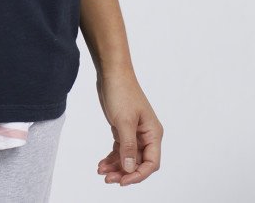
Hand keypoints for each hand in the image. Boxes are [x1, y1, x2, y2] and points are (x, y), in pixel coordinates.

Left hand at [95, 68, 162, 185]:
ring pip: (128, 157)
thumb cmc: (121, 92)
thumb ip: (127, 146)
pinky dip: (112, 157)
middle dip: (124, 172)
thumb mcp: (124, 121)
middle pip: (139, 163)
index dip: (138, 175)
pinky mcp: (123, 128)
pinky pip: (120, 149)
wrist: (111, 72)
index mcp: (153, 133)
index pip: (151, 163)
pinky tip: (102, 164)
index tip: (123, 181)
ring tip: (102, 172)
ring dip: (116, 167)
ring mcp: (135, 132)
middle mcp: (146, 135)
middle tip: (108, 179)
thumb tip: (129, 169)